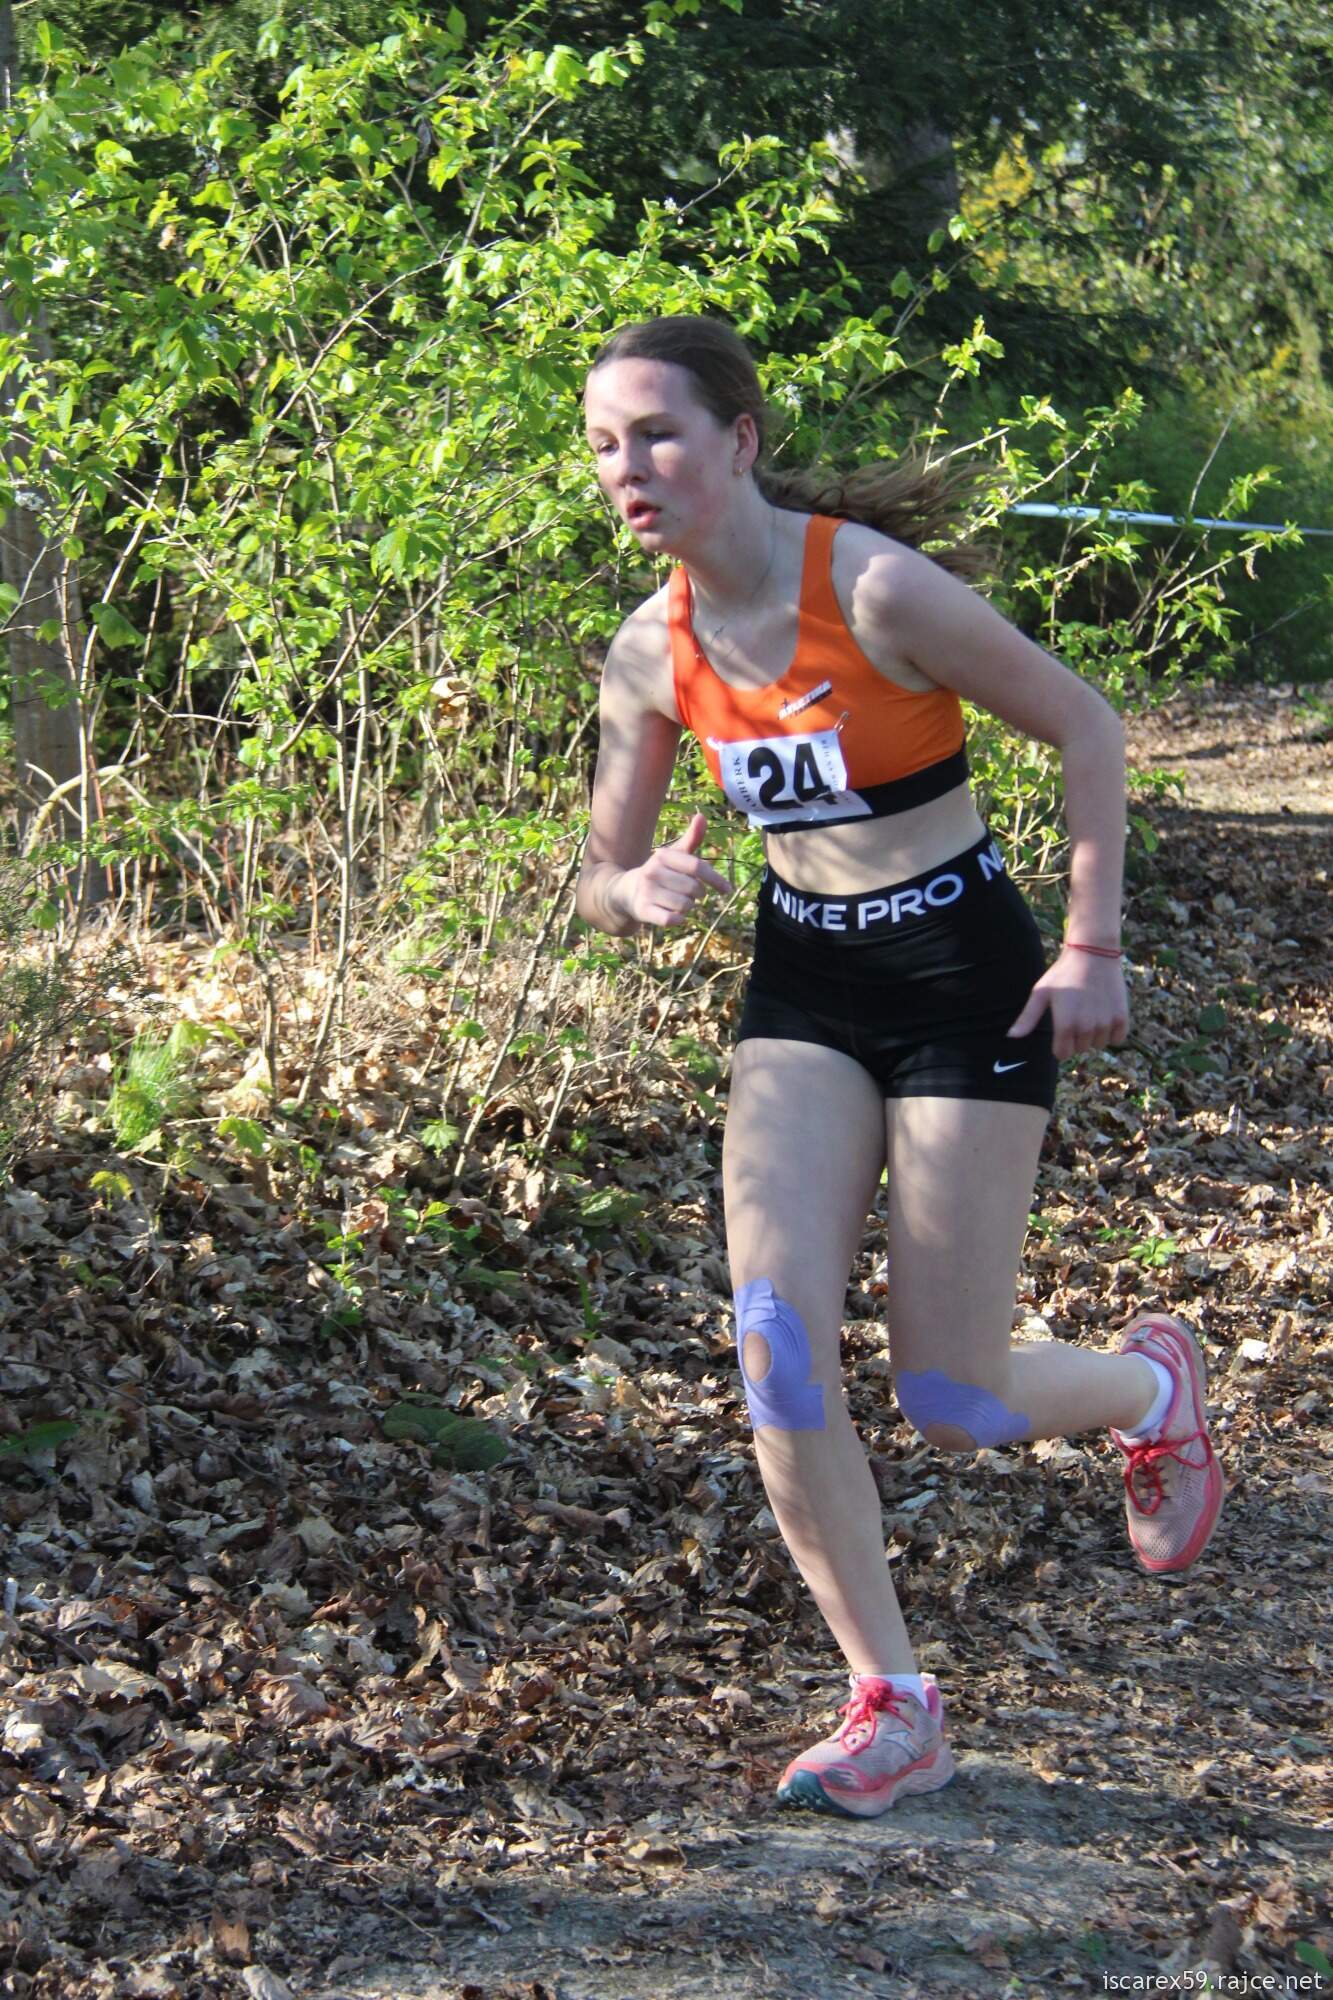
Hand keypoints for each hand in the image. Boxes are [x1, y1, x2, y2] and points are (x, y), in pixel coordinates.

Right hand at [621, 812, 732, 927]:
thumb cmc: (660, 872)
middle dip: (698, 894)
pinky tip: (675, 916)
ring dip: (688, 908)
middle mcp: (652, 871)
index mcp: (663, 856)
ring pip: (685, 906)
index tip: (727, 890)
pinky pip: (671, 919)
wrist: (626, 891)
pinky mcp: (642, 910)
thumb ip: (692, 838)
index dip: (716, 879)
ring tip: (679, 903)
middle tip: (690, 894)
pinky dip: (678, 919)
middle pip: (693, 888)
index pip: (697, 867)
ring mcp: (646, 891)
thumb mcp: (675, 855)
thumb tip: (702, 815)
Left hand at [1007, 947, 1129, 1057]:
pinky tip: (1105, 1015)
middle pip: (1080, 1049)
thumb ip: (1027, 1018)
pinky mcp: (1121, 1017)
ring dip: (1094, 1034)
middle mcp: (1087, 1027)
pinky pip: (1118, 1038)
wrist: (1093, 953)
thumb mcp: (1041, 993)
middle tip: (1076, 1014)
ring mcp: (1106, 1023)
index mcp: (1065, 1024)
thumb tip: (1011, 1036)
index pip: (1062, 1054)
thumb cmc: (1063, 973)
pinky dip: (1113, 1031)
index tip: (1061, 1031)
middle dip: (1076, 1037)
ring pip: (1099, 1044)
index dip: (1060, 1045)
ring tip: (1090, 1012)